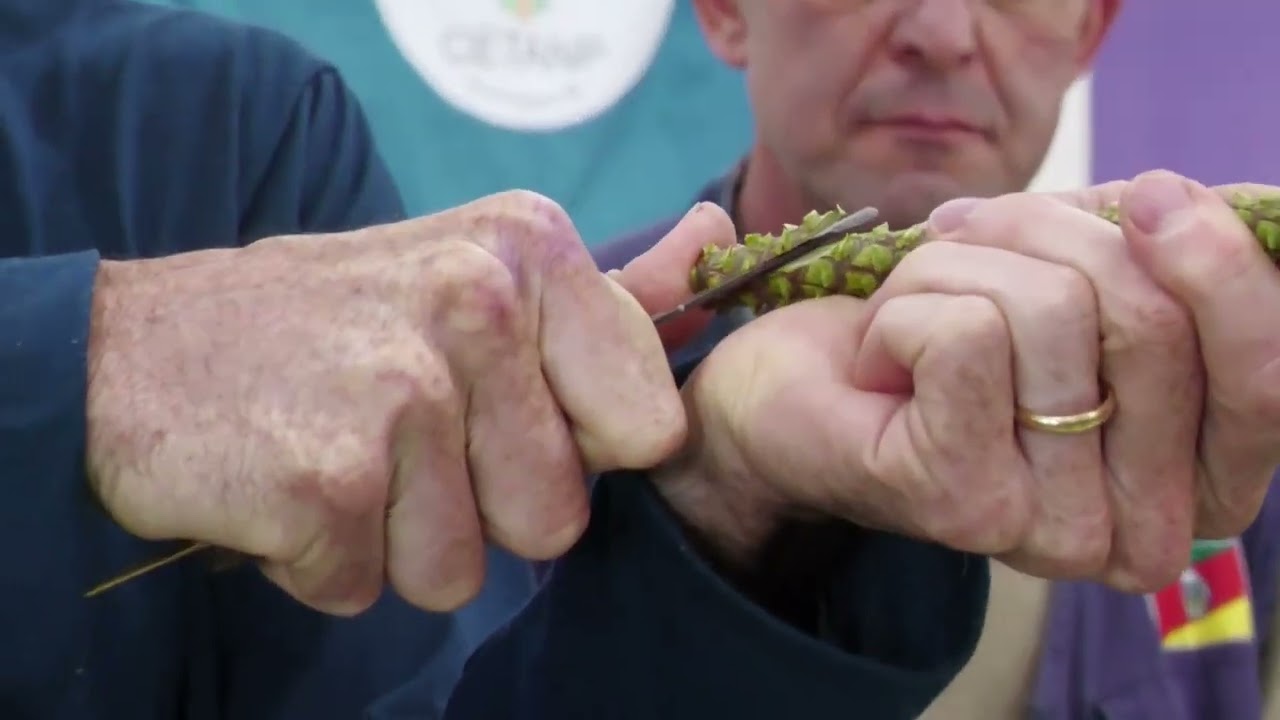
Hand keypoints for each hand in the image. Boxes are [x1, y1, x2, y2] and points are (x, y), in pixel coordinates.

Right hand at [84, 191, 735, 614]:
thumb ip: (610, 291)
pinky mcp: (328, 479)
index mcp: (528, 249)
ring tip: (339, 454)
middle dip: (478, 509)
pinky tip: (284, 484)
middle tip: (394, 435)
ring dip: (395, 539)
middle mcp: (475, 304)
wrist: (134, 350)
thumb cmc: (326, 323)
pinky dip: (322, 561)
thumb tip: (723, 243)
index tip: (497, 410)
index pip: (645, 429)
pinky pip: (366, 588)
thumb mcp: (473, 273)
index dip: (570, 448)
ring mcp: (401, 393)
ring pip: (462, 569)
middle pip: (556, 519)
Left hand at [654, 171, 1277, 593]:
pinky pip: (967, 332)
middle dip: (1046, 233)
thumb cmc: (936, 330)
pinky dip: (906, 302)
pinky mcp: (957, 498)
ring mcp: (1045, 527)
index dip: (1225, 266)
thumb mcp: (1067, 284)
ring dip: (958, 265)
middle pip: (1150, 317)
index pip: (1267, 378)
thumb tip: (1199, 204)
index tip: (1158, 195)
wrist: (789, 391)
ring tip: (913, 311)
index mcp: (1188, 485)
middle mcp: (1134, 531)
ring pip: (1050, 309)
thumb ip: (1152, 265)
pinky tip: (879, 354)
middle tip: (972, 242)